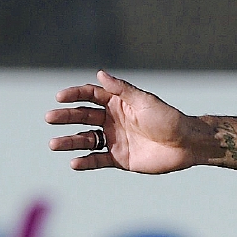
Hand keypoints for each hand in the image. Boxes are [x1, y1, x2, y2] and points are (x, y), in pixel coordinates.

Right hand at [46, 70, 212, 172]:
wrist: (186, 144)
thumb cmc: (168, 118)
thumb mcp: (144, 102)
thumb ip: (122, 90)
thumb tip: (100, 73)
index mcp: (119, 103)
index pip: (91, 96)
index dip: (75, 95)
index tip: (60, 97)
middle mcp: (114, 120)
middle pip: (84, 116)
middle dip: (66, 116)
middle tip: (50, 118)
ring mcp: (115, 139)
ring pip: (86, 139)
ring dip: (70, 141)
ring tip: (54, 144)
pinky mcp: (119, 158)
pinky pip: (97, 160)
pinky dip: (85, 162)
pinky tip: (74, 163)